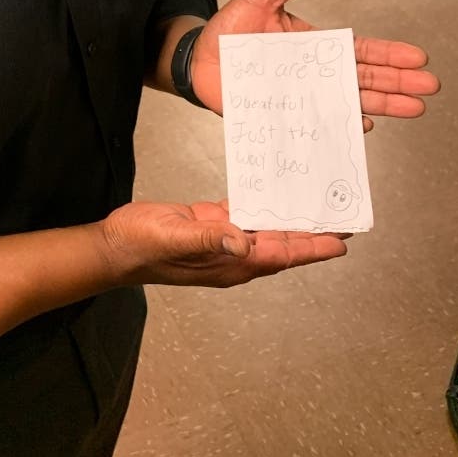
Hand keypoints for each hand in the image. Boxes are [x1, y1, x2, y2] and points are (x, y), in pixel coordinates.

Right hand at [99, 199, 346, 286]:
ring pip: (266, 230)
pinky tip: (274, 193)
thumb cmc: (142, 246)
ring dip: (290, 219)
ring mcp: (222, 241)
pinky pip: (243, 216)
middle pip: (282, 244)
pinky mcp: (210, 225)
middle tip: (342, 218)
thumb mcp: (175, 239)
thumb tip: (244, 241)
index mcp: (230, 263)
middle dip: (312, 234)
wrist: (115, 246)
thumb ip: (210, 240)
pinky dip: (261, 205)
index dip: (312, 249)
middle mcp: (232, 255)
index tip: (341, 242)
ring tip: (316, 204)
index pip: (281, 256)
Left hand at [191, 0, 439, 129]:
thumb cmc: (230, 30)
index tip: (418, 57)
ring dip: (382, 106)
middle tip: (430, 88)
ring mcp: (303, 96)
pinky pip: (318, 123)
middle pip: (365, 79)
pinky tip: (364, 126)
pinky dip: (342, 125)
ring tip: (413, 110)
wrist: (198, 60)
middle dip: (399, 83)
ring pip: (350, 102)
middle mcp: (315, 73)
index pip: (360, 50)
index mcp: (315, 45)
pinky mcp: (285, 115)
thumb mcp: (260, 0)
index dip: (389, 54)